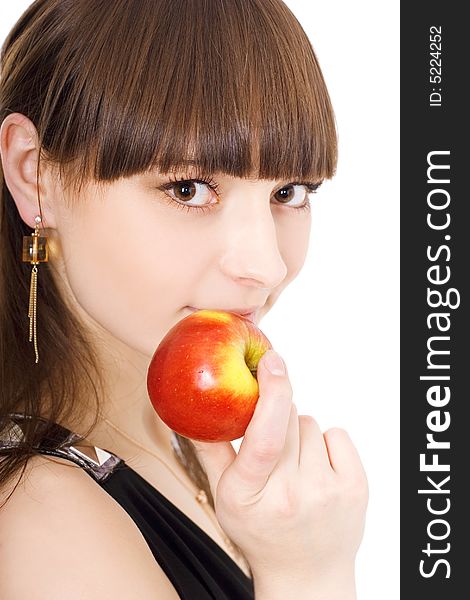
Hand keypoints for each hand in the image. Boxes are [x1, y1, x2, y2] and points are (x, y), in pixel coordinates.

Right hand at [192, 349, 368, 586]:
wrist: (308, 575)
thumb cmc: (260, 531)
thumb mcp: (225, 496)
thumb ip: (210, 449)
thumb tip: (193, 408)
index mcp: (249, 495)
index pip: (264, 437)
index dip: (270, 393)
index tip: (272, 362)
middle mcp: (291, 496)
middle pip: (289, 418)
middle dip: (280, 419)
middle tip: (277, 451)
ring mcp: (327, 493)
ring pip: (312, 424)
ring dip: (302, 436)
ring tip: (297, 468)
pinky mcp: (356, 489)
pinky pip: (337, 434)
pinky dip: (327, 443)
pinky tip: (318, 470)